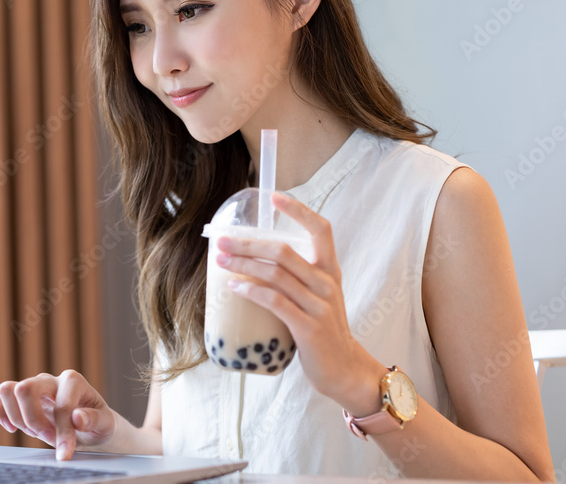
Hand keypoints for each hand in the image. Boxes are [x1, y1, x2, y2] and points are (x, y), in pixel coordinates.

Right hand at [0, 369, 116, 459]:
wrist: (88, 423)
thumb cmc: (96, 422)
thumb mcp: (104, 423)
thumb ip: (93, 419)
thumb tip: (77, 417)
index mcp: (73, 381)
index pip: (60, 406)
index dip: (62, 433)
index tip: (65, 454)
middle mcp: (50, 379)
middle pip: (24, 389)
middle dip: (33, 421)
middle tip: (47, 437)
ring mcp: (32, 384)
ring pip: (7, 390)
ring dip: (17, 418)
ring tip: (34, 431)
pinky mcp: (19, 394)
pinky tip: (11, 426)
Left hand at [214, 192, 384, 410]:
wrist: (344, 369)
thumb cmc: (323, 330)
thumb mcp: (317, 297)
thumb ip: (296, 278)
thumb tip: (254, 261)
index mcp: (330, 270)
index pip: (321, 229)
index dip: (298, 210)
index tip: (274, 197)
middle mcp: (327, 283)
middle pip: (283, 251)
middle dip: (248, 243)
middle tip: (222, 241)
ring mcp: (319, 305)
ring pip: (275, 274)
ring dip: (243, 264)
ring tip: (221, 262)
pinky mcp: (308, 327)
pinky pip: (275, 301)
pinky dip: (252, 291)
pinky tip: (235, 287)